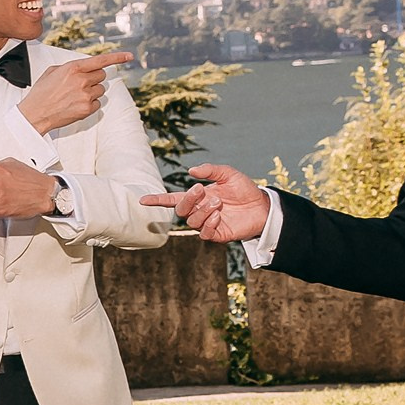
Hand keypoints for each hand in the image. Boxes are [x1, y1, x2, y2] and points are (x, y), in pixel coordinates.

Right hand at [18, 51, 133, 133]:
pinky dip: (90, 104)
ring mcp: (85, 95)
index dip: (117, 57)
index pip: (100, 60)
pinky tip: (76, 105)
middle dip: (94, 79)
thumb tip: (82, 67)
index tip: (129, 56)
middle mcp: (81, 80)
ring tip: (76, 97)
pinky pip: (98, 103)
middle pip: (102, 76)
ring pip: (101, 90)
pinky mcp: (87, 109)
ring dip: (92, 92)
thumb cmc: (41, 93)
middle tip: (81, 85)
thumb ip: (70, 67)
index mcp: (73, 68)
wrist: (35, 114)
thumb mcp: (52, 72)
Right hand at [141, 163, 272, 243]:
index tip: (143, 200)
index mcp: (198, 197)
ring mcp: (208, 224)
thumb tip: (191, 171)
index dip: (158, 200)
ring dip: (203, 210)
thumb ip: (211, 170)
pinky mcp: (217, 234)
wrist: (262, 206)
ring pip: (193, 221)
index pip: (173, 199)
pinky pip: (205, 232)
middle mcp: (200, 211)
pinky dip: (209, 223)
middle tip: (202, 190)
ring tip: (219, 203)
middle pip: (181, 210)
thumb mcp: (228, 174)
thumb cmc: (244, 190)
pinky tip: (219, 215)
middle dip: (188, 199)